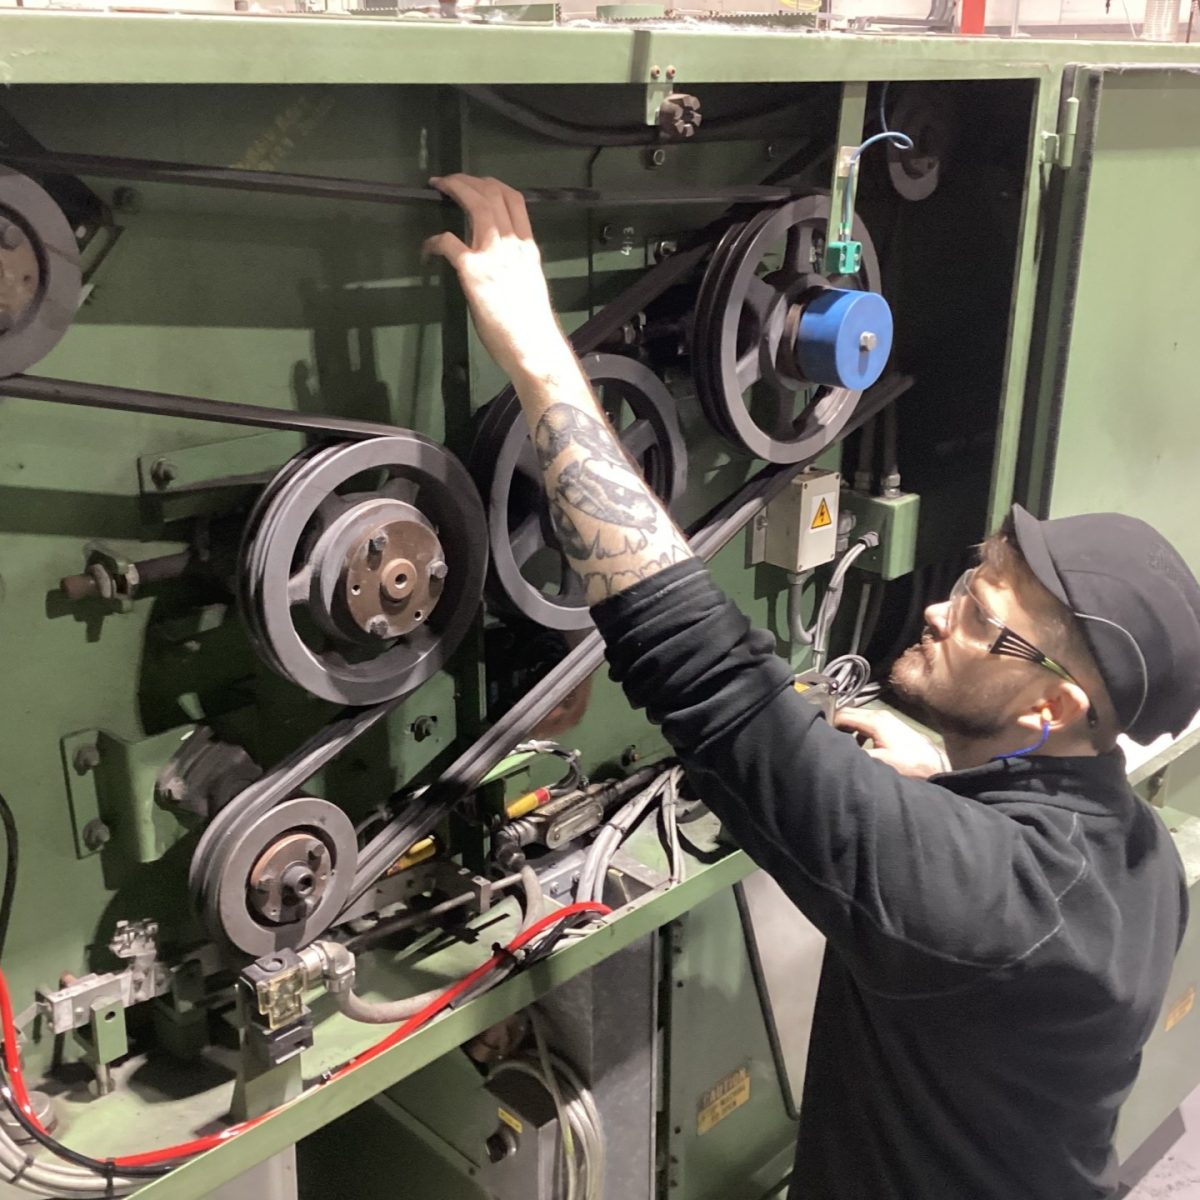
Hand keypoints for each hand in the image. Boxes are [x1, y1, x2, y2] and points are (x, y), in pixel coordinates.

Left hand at [424, 175, 568, 380]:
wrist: (532, 345)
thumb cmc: (531, 323)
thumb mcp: (530, 283)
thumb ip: (515, 264)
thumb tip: (497, 261)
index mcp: (527, 247)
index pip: (514, 200)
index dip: (492, 184)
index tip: (478, 183)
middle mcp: (512, 244)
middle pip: (491, 193)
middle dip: (467, 180)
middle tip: (448, 181)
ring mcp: (492, 254)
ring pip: (475, 203)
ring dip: (454, 188)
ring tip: (439, 186)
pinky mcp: (472, 270)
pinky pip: (447, 241)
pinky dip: (433, 241)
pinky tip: (428, 248)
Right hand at [834, 708, 948, 778]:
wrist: (934, 765)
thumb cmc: (909, 764)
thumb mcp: (879, 761)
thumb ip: (856, 754)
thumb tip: (836, 751)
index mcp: (874, 720)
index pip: (842, 714)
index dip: (828, 723)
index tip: (819, 733)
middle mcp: (878, 715)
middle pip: (848, 714)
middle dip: (835, 725)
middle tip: (825, 739)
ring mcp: (884, 719)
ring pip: (856, 719)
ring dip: (846, 730)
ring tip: (838, 744)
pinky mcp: (888, 726)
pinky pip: (865, 724)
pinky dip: (856, 733)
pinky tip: (856, 746)